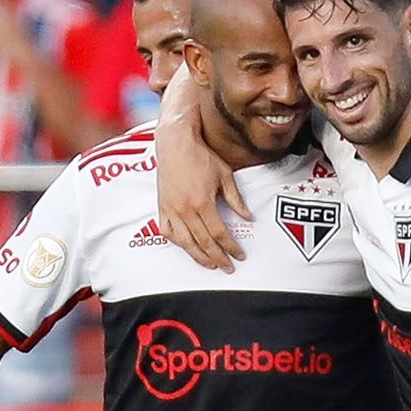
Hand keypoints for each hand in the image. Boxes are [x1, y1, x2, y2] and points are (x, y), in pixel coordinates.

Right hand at [153, 70, 249, 270]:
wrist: (175, 143)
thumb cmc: (200, 156)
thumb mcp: (225, 176)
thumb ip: (236, 199)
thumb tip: (248, 216)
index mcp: (203, 203)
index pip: (220, 233)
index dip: (231, 247)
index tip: (239, 255)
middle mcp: (185, 210)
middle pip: (204, 243)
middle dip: (218, 258)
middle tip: (227, 267)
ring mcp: (172, 210)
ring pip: (185, 242)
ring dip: (199, 257)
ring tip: (210, 264)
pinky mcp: (162, 207)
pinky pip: (168, 232)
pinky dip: (177, 242)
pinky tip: (187, 247)